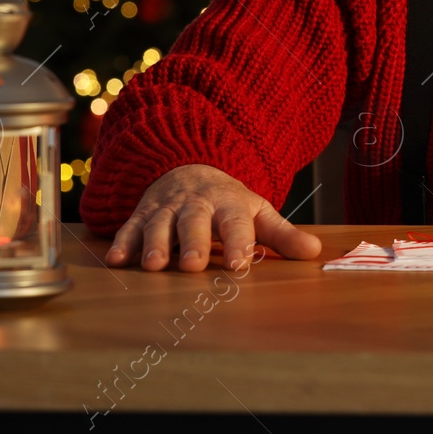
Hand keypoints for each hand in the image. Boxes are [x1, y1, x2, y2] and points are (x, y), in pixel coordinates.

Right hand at [103, 164, 321, 271]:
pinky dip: (122, 242)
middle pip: (194, 222)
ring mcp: (166, 209)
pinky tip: (117, 259)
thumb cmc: (228, 202)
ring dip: (154, 244)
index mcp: (229, 205)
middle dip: (192, 242)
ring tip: (153, 266)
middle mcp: (196, 205)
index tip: (239, 265)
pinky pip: (130, 227)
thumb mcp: (257, 212)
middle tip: (191, 265)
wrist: (189, 167)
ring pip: (158, 225)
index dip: (238, 243)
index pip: (236, 224)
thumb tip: (315, 252)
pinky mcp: (142, 214)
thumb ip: (283, 235)